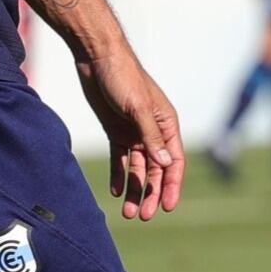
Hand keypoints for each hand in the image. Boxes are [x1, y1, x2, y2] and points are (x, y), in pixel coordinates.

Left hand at [76, 49, 183, 220]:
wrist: (97, 56)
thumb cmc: (123, 76)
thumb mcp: (138, 107)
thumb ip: (151, 137)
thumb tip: (166, 164)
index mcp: (166, 124)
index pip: (174, 161)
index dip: (172, 186)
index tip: (167, 208)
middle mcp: (153, 131)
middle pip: (156, 169)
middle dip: (151, 193)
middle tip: (142, 215)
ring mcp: (134, 131)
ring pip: (137, 168)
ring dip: (134, 189)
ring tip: (128, 211)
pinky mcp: (115, 130)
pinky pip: (120, 159)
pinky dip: (119, 175)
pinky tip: (115, 191)